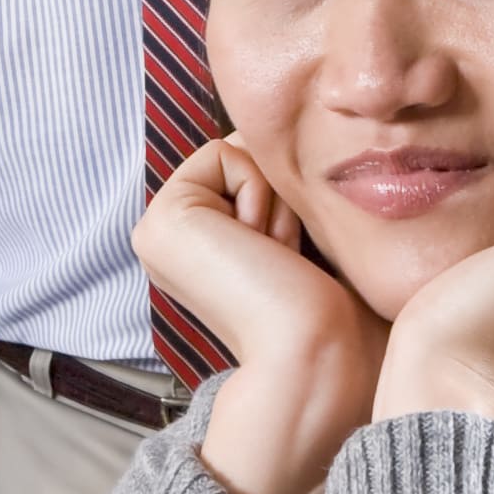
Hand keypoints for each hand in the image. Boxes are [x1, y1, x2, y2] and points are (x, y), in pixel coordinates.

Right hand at [137, 138, 386, 493]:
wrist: (320, 355)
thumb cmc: (335, 314)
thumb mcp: (307, 237)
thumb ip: (288, 191)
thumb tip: (293, 138)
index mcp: (201, 250)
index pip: (256, 170)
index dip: (295, 200)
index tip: (295, 261)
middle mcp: (173, 242)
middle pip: (248, 156)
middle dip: (284, 197)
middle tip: (286, 261)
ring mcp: (158, 232)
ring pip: (238, 153)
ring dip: (276, 200)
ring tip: (274, 259)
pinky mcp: (161, 221)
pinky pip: (224, 154)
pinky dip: (259, 193)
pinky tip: (260, 250)